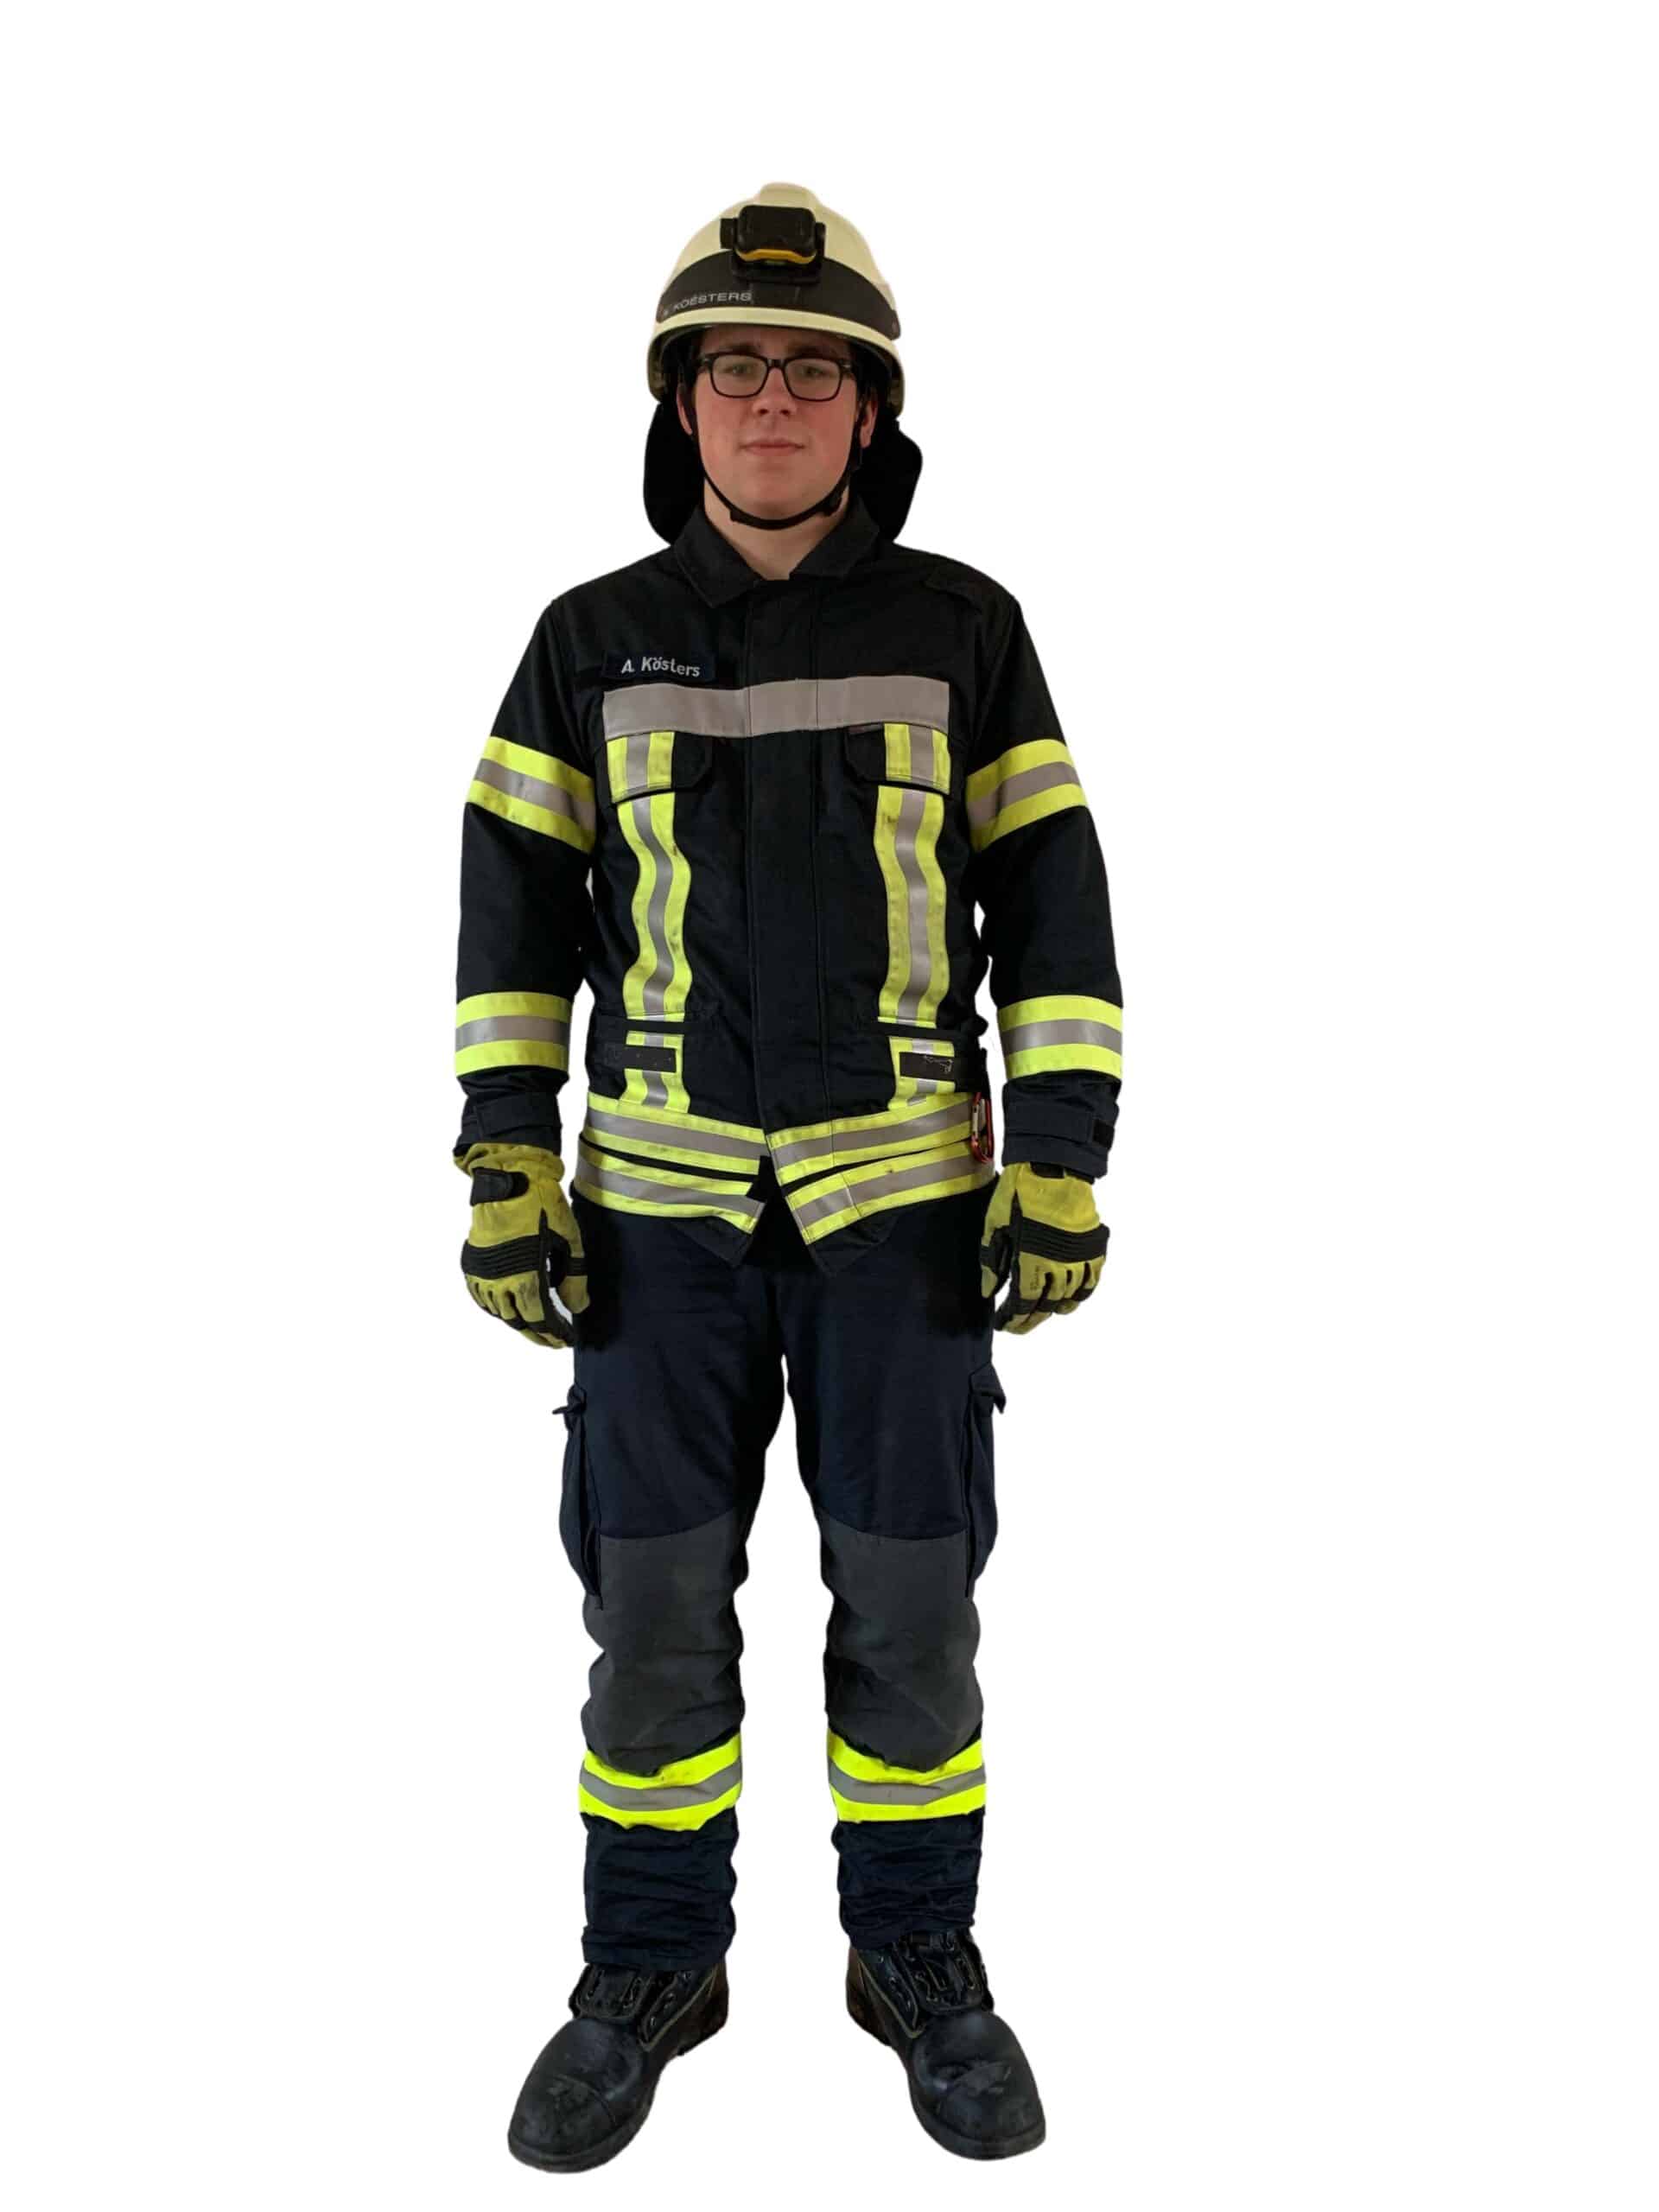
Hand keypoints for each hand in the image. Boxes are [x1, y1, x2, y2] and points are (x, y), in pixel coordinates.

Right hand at [458, 1142, 588, 1346]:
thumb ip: (574, 1278)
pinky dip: (493, 1306)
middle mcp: (499, 1279)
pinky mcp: (473, 1261)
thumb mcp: (569, 1240)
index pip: (539, 1318)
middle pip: (516, 1320)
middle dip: (536, 1334)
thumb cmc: (543, 1205)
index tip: (565, 1340)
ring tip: (533, 1326)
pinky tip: (505, 1308)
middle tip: (551, 1340)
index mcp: (525, 1275)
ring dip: (515, 1321)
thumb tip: (578, 1307)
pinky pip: (480, 1295)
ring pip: (497, 1310)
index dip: (553, 1333)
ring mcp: (483, 1271)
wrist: (510, 1177)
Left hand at [978, 1162, 1107, 1334]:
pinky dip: (1082, 1293)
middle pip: (1047, 1304)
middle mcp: (1058, 1264)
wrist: (1053, 1167)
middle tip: (1019, 1325)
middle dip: (1031, 1319)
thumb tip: (988, 1291)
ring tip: (1044, 1314)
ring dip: (1055, 1309)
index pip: (1023, 1302)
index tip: (1003, 1324)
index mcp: (1031, 1260)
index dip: (1013, 1318)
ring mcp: (1079, 1257)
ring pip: (1070, 1296)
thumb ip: (992, 1261)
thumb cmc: (1018, 1192)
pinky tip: (1071, 1297)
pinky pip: (1092, 1280)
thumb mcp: (995, 1224)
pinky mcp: (1092, 1247)